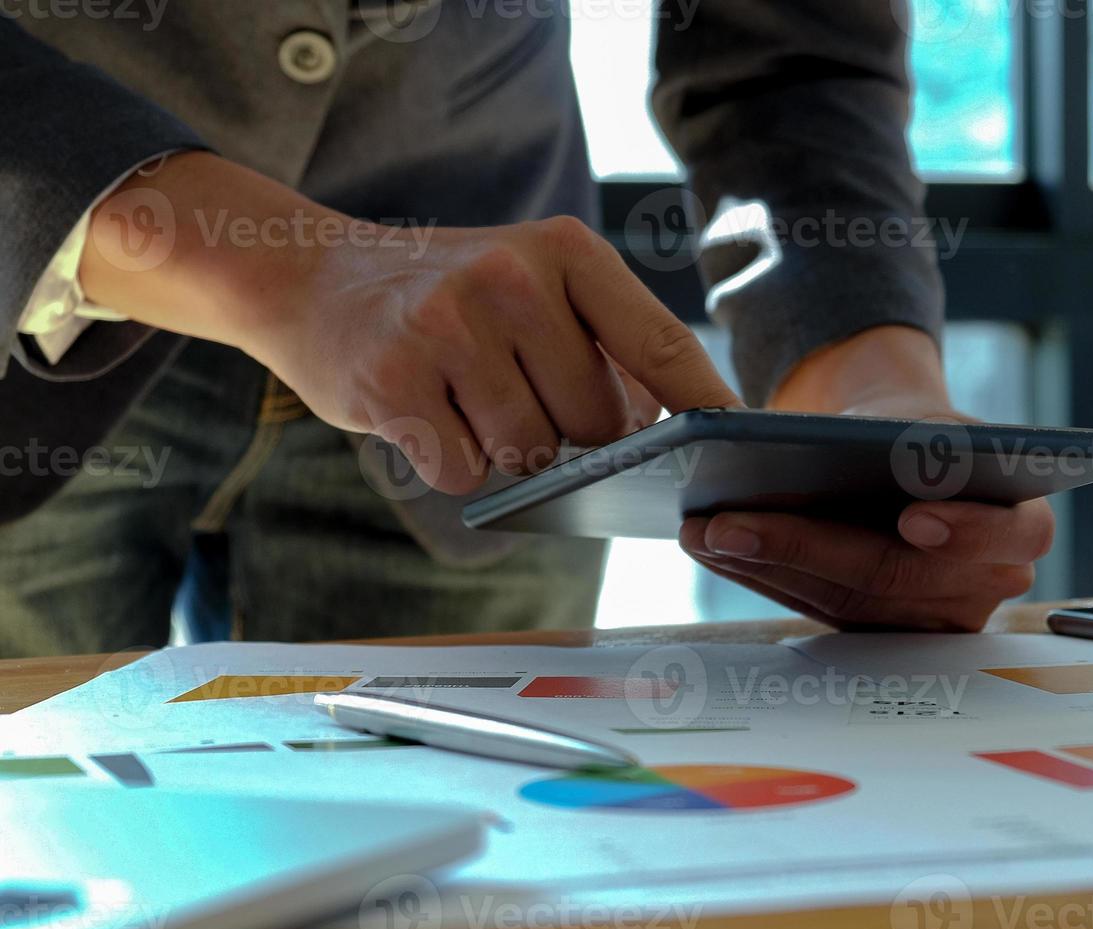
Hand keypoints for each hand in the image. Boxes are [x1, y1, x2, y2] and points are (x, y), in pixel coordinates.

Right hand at [80, 152, 738, 492]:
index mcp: (565, 250)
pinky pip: (466, 473)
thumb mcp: (531, 284)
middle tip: (520, 398)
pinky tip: (427, 415)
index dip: (706, 406)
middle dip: (573, 437)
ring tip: (466, 400)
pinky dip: (456, 465)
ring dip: (508, 452)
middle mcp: (511, 278)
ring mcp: (447, 327)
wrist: (308, 273)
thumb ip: (601, 344)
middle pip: (596, 422)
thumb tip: (671, 431)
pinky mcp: (391, 382)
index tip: (741, 447)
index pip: (661, 343)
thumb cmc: (446, 297)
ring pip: (530, 454)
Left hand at [679, 327, 1054, 630]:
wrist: (907, 446)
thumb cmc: (920, 429)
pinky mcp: (882, 628)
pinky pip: (819, 607)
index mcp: (1022, 523)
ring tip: (705, 531)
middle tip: (731, 523)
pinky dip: (763, 575)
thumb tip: (823, 452)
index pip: (1009, 534)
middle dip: (806, 546)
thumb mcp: (924, 420)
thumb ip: (905, 442)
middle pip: (897, 575)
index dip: (964, 531)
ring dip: (766, 564)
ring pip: (846, 599)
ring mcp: (933, 616)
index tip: (914, 518)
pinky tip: (717, 547)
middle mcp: (987, 582)